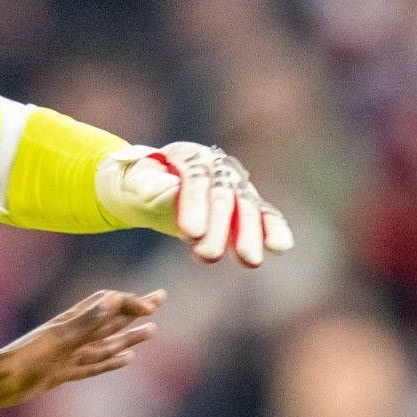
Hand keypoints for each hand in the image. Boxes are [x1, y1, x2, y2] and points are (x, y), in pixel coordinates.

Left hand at [0, 288, 162, 412]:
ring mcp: (70, 354)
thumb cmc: (25, 358)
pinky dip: (113, 360)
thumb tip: (115, 299)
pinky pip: (95, 364)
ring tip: (152, 330)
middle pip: (111, 318)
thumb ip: (87, 321)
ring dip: (129, 336)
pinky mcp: (64, 372)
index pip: (109, 304)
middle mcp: (74, 334)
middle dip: (136, 309)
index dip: (131, 304)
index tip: (151, 309)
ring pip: (107, 343)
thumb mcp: (59, 339)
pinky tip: (127, 359)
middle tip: (161, 298)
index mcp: (73, 321)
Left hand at [95, 143, 293, 267]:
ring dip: (250, 234)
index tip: (190, 233)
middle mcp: (216, 166)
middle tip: (209, 256)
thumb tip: (170, 188)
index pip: (194, 178)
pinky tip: (281, 247)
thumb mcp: (135, 183)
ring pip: (246, 206)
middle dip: (219, 228)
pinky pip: (262, 213)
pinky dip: (272, 229)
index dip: (194, 205)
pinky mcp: (245, 202)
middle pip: (222, 195)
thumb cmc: (140, 186)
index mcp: (187, 155)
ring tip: (249, 260)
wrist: (151, 188)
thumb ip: (150, 185)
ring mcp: (234, 183)